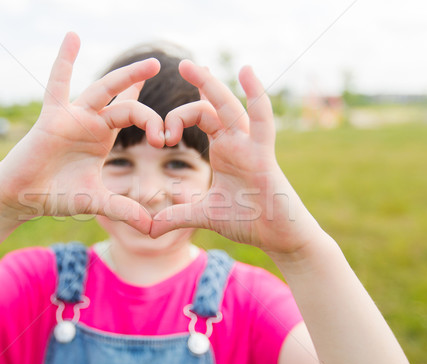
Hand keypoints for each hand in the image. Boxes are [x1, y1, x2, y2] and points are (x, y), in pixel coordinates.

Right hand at [0, 33, 163, 233]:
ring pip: (103, 89)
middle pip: (126, 102)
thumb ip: (123, 210)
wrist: (22, 197)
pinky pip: (58, 84)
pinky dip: (63, 61)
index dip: (153, 120)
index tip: (167, 137)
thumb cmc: (56, 195)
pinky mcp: (53, 116)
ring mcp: (73, 116)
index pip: (134, 116)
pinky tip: (73, 37)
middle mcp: (91, 122)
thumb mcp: (96, 201)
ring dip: (125, 76)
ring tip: (150, 62)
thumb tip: (151, 228)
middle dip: (145, 96)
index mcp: (103, 136)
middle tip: (163, 73)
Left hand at [150, 60, 320, 255]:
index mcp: (223, 150)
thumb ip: (177, 216)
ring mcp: (250, 145)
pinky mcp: (263, 154)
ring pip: (229, 107)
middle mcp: (236, 142)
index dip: (179, 118)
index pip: (201, 118)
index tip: (161, 137)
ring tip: (193, 65)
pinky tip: (246, 71)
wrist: (277, 236)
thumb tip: (149, 228)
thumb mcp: (204, 215)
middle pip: (212, 106)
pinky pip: (262, 120)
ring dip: (211, 85)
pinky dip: (256, 95)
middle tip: (181, 63)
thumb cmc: (249, 220)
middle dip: (199, 83)